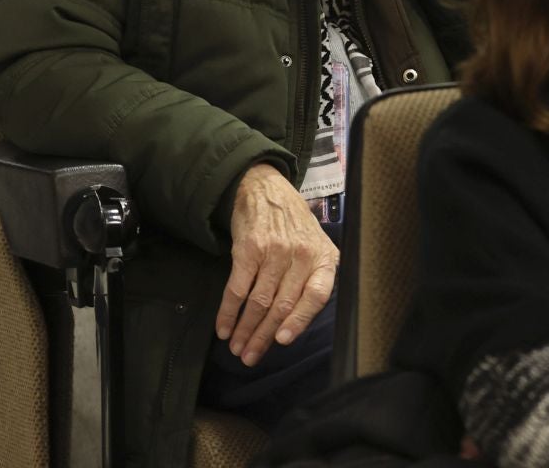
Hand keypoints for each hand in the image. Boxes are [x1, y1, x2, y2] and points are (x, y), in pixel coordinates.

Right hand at [217, 163, 337, 366]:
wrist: (267, 190)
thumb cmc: (295, 226)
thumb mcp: (317, 247)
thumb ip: (313, 280)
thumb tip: (294, 325)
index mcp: (324, 258)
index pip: (317, 295)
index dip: (300, 320)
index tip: (282, 341)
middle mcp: (301, 254)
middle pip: (282, 304)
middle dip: (264, 336)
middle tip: (250, 357)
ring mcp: (274, 251)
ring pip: (258, 300)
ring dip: (245, 329)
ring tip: (237, 348)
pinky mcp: (249, 248)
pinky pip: (237, 287)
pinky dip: (228, 312)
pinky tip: (223, 328)